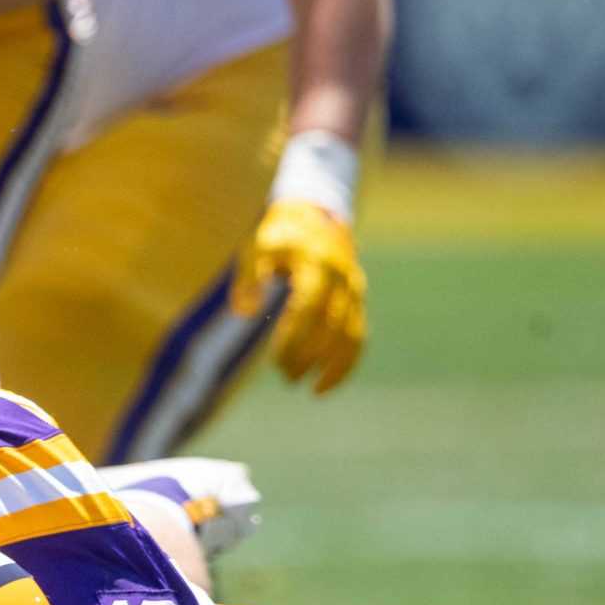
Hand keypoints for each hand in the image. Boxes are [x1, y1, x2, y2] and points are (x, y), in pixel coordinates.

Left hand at [231, 198, 366, 393]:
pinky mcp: (359, 302)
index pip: (307, 310)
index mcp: (315, 265)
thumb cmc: (278, 237)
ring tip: (309, 389)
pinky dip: (346, 365)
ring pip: (352, 337)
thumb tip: (246, 311)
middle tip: (284, 375)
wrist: (316, 216)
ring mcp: (354, 290)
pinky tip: (324, 385)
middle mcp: (341, 279)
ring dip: (332, 368)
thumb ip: (247, 278)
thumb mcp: (255, 248)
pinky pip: (358, 338)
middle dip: (308, 357)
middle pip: (330, 328)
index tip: (276, 361)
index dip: (294, 339)